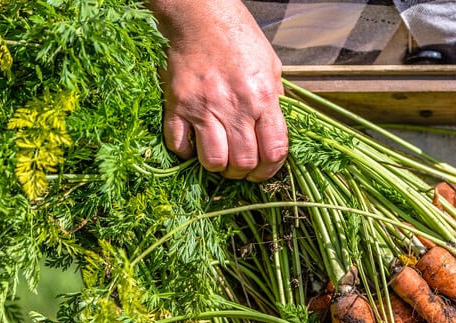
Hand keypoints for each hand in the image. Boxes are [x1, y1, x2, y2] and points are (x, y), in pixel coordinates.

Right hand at [149, 0, 287, 180]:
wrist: (200, 15)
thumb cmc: (239, 38)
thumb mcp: (272, 67)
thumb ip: (277, 103)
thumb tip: (278, 134)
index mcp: (263, 97)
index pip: (274, 151)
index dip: (271, 171)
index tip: (264, 171)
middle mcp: (235, 106)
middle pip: (243, 163)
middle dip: (244, 173)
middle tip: (241, 168)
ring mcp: (204, 107)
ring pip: (213, 161)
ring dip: (218, 167)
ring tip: (220, 159)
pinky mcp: (177, 105)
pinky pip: (179, 146)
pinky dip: (187, 153)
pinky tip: (194, 144)